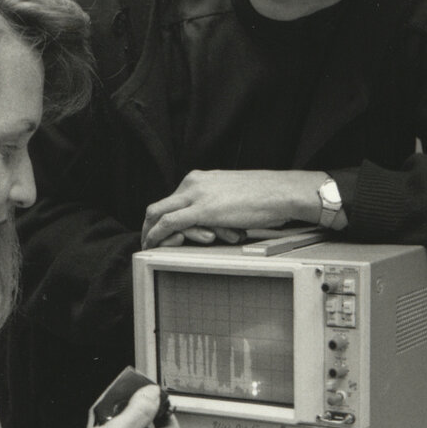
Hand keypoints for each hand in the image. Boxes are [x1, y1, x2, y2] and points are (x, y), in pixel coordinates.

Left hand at [141, 169, 326, 248]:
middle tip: (145, 243)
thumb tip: (208, 224)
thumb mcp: (231, 196)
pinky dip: (158, 235)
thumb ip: (214, 205)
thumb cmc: (264, 197)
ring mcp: (196, 194)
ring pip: (157, 214)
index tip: (155, 232)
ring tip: (149, 249)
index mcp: (200, 178)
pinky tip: (153, 245)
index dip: (158, 218)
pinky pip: (169, 223)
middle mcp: (193, 182)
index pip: (169, 199)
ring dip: (150, 233)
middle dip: (147, 226)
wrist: (281, 192)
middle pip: (157, 206)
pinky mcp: (203, 209)